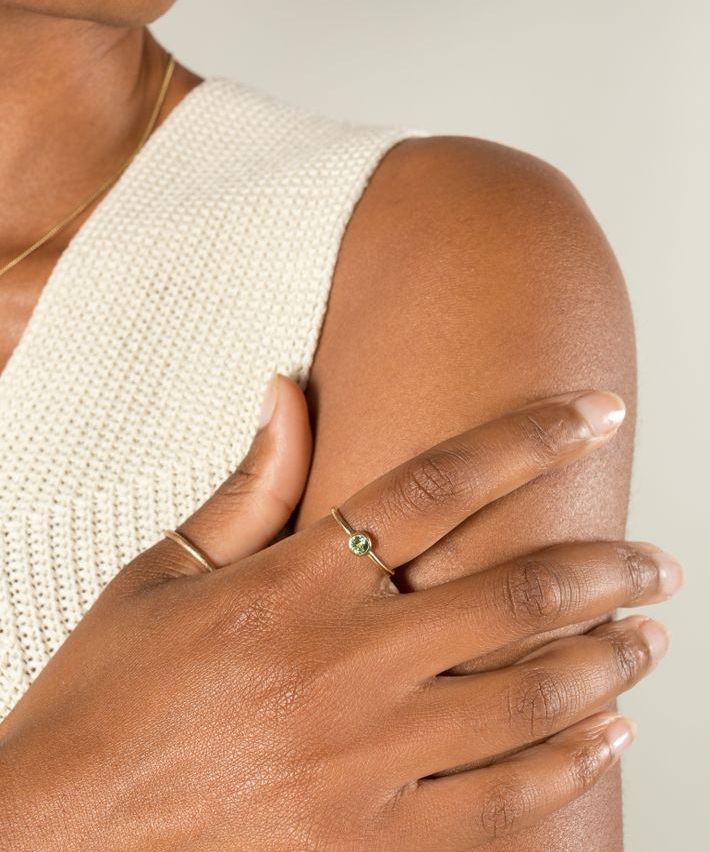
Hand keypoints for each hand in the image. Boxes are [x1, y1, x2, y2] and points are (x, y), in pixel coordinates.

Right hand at [0, 377, 683, 850]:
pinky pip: (501, 802)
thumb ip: (251, 483)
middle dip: (606, 568)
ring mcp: (363, 759)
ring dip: (606, 659)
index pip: (439, 483)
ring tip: (648, 638)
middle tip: (659, 561)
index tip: (596, 412)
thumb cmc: (108, 691)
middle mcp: (342, 661)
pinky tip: (606, 731)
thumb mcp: (165, 572)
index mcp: (294, 582)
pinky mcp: (367, 843)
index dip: (529, 436)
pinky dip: (569, 762)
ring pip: (529, 696)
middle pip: (515, 592)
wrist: (57, 832)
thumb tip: (289, 387)